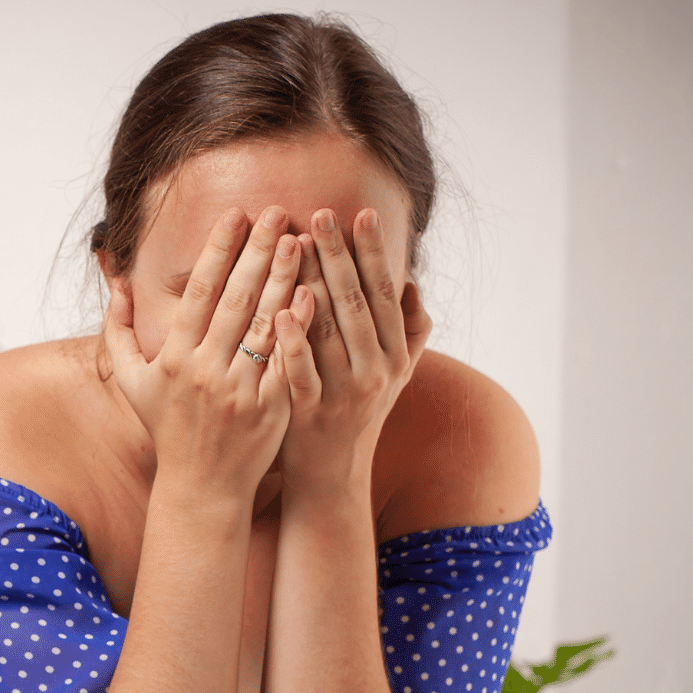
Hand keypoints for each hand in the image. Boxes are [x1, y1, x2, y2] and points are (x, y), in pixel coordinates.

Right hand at [104, 206, 296, 499]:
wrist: (201, 487)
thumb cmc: (167, 429)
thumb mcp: (132, 383)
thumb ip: (118, 331)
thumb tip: (116, 283)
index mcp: (175, 358)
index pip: (199, 292)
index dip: (218, 250)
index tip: (235, 214)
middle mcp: (205, 370)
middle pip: (236, 299)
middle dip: (258, 251)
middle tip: (279, 211)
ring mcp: (240, 390)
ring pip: (265, 323)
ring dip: (285, 278)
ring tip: (302, 239)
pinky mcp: (270, 408)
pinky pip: (287, 359)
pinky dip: (299, 327)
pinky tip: (314, 294)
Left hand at [272, 208, 430, 492]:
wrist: (333, 480)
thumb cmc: (358, 416)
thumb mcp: (395, 376)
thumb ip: (408, 332)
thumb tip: (412, 283)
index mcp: (394, 357)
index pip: (384, 295)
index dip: (373, 253)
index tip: (361, 212)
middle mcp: (375, 373)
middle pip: (356, 304)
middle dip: (339, 255)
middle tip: (321, 212)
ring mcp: (343, 394)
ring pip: (328, 331)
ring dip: (312, 284)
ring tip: (294, 243)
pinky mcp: (310, 413)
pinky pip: (301, 371)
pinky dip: (293, 340)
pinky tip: (281, 309)